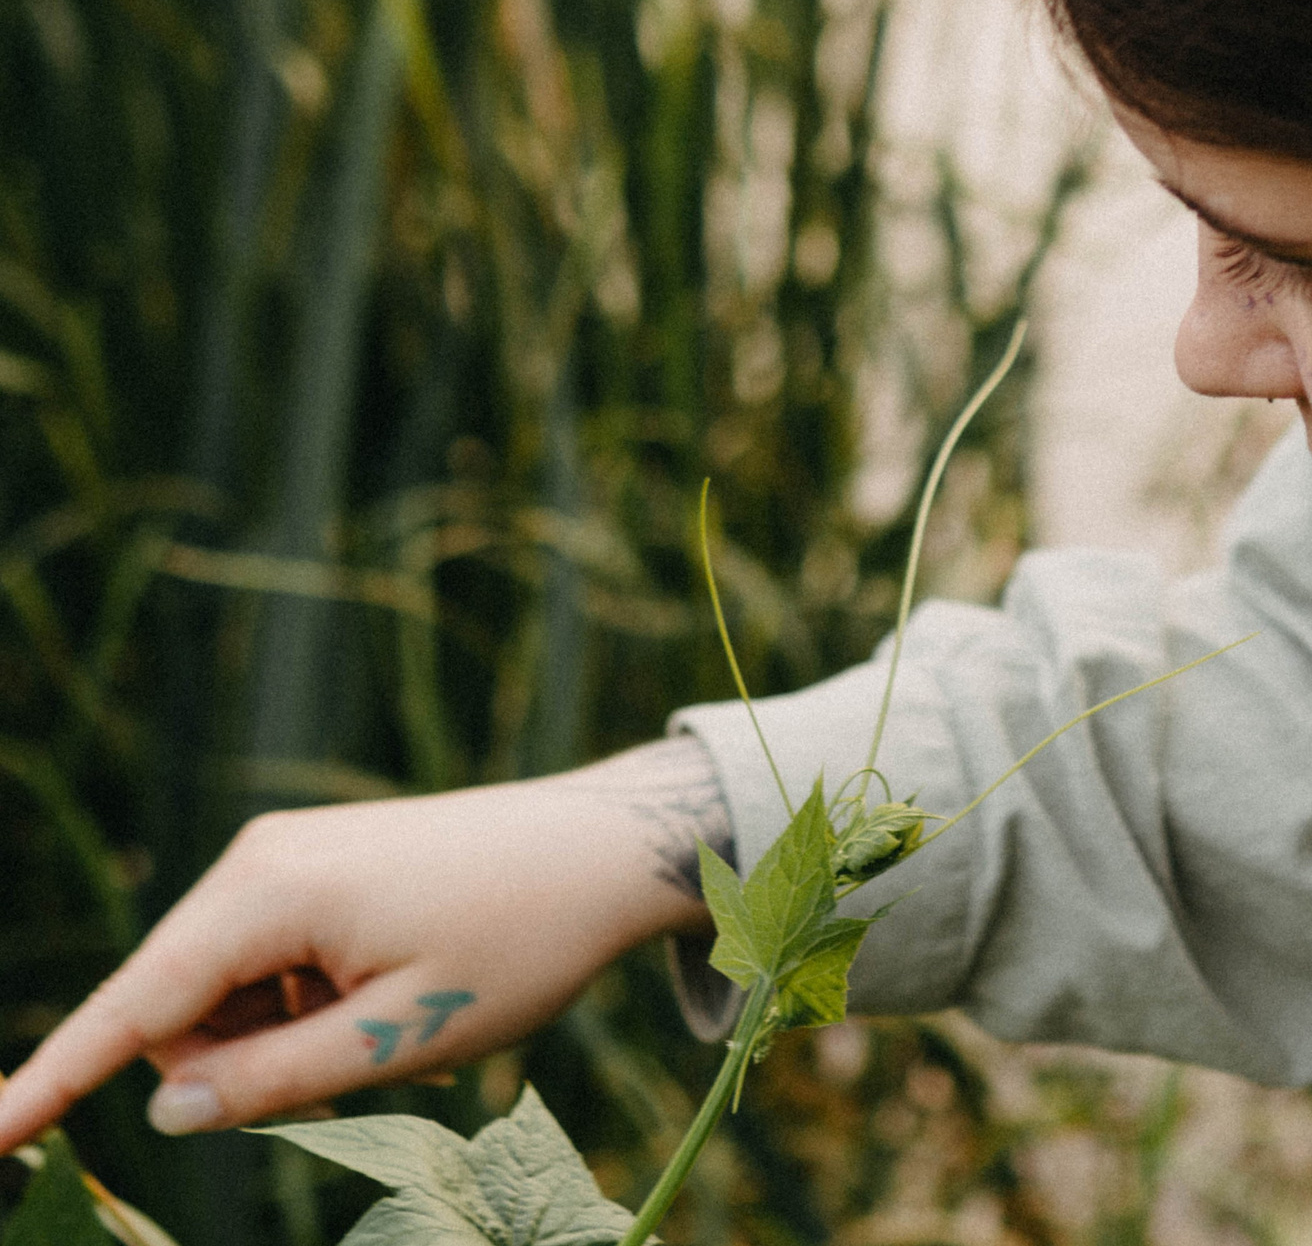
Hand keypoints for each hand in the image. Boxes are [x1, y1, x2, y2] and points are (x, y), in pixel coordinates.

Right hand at [0, 738, 726, 1150]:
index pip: (133, 1005)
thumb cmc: (524, 938)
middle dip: (238, 1064)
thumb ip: (279, 1079)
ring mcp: (286, 856)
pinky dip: (310, 1003)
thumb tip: (168, 1110)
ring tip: (396, 1021)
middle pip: (179, 1007)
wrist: (609, 848)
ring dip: (283, 1036)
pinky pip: (270, 963)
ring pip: (227, 993)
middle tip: (357, 1071)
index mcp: (270, 892)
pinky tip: (393, 993)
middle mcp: (258, 860)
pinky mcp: (315, 865)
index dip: (54, 1079)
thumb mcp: (405, 1035)